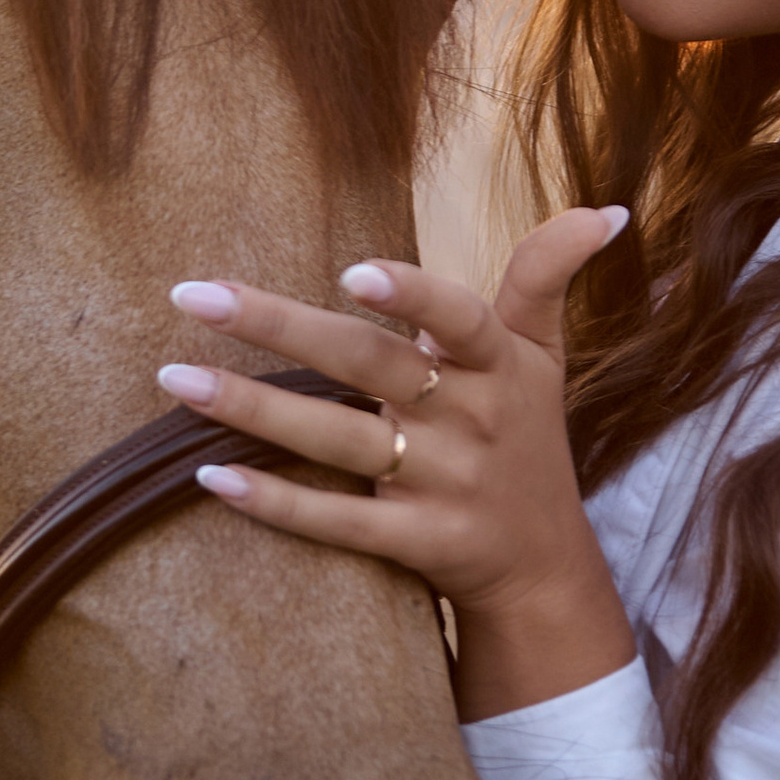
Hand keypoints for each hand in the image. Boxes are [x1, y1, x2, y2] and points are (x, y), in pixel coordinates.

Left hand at [156, 206, 637, 720]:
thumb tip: (604, 208)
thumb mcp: (547, 357)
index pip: (461, 320)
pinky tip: (210, 478)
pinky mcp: (415, 544)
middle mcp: (470, 421)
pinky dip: (277, 504)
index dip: (412, 298)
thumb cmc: (527, 440)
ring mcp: (442, 487)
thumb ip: (548, 277)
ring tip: (175, 379)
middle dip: (279, 328)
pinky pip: (338, 523)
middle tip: (193, 295)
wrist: (545, 571)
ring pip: (338, 442)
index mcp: (500, 365)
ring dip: (252, 410)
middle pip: (369, 367)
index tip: (351, 273)